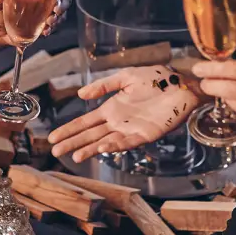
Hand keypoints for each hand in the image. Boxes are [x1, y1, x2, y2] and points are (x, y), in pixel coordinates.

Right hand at [46, 66, 198, 162]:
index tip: (53, 137)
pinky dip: (113, 146)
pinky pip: (127, 142)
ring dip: (90, 149)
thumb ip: (103, 85)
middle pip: (91, 135)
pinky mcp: (146, 135)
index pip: (85, 122)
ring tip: (76, 156)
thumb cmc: (157, 79)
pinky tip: (102, 148)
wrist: (182, 85)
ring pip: (105, 142)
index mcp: (111, 108)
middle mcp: (118, 122)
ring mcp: (131, 130)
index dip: (69, 129)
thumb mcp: (125, 78)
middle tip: (56, 151)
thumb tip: (80, 95)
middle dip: (73, 143)